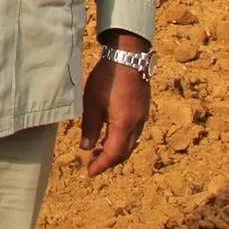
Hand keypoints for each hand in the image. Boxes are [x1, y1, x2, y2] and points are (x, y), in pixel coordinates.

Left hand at [80, 50, 150, 176]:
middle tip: (92, 162)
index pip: (113, 154)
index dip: (101, 165)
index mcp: (124, 125)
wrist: (129, 55)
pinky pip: (134, 132)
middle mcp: (137, 124)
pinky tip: (111, 133)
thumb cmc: (107, 78)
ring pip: (131, 142)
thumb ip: (89, 127)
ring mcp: (142, 116)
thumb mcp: (92, 103)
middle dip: (109, 160)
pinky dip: (122, 139)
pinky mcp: (143, 108)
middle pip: (125, 152)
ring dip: (116, 150)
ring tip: (99, 148)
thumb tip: (86, 148)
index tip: (89, 172)